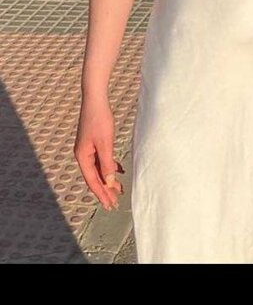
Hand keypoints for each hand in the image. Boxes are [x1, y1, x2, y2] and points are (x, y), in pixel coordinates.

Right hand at [74, 94, 124, 211]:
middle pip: (95, 177)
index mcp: (82, 156)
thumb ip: (107, 163)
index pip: (92, 181)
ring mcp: (88, 148)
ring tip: (118, 189)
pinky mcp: (93, 142)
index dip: (101, 194)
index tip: (109, 205)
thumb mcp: (105, 143)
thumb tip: (109, 182)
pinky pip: (101, 159)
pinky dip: (109, 166)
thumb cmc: (99, 119)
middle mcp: (83, 154)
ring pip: (99, 169)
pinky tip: (119, 169)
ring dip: (108, 179)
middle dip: (105, 190)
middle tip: (115, 202)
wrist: (95, 99)